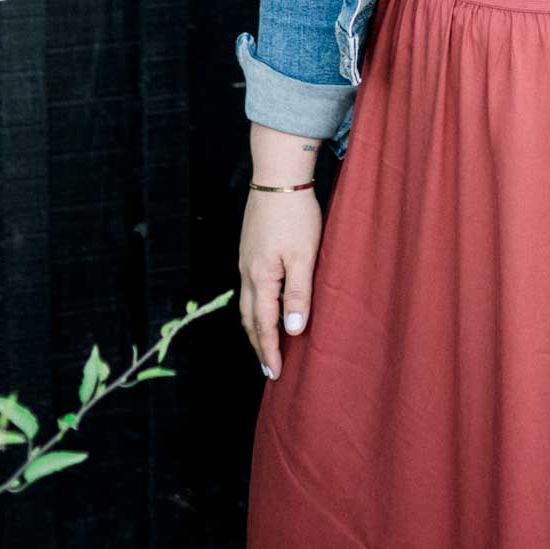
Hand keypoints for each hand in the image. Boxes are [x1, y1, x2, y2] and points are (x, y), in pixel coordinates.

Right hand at [239, 188, 321, 381]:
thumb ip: (299, 293)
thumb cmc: (295, 213)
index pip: (264, 325)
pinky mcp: (249, 248)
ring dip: (255, 327)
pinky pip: (249, 288)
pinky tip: (265, 306)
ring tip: (266, 343)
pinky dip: (256, 307)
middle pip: (250, 319)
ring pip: (247, 304)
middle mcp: (247, 272)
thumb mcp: (304, 255)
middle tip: (269, 368)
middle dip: (259, 345)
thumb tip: (293, 330)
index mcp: (261, 277)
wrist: (277, 174)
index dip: (270, 350)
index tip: (275, 374)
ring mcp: (245, 259)